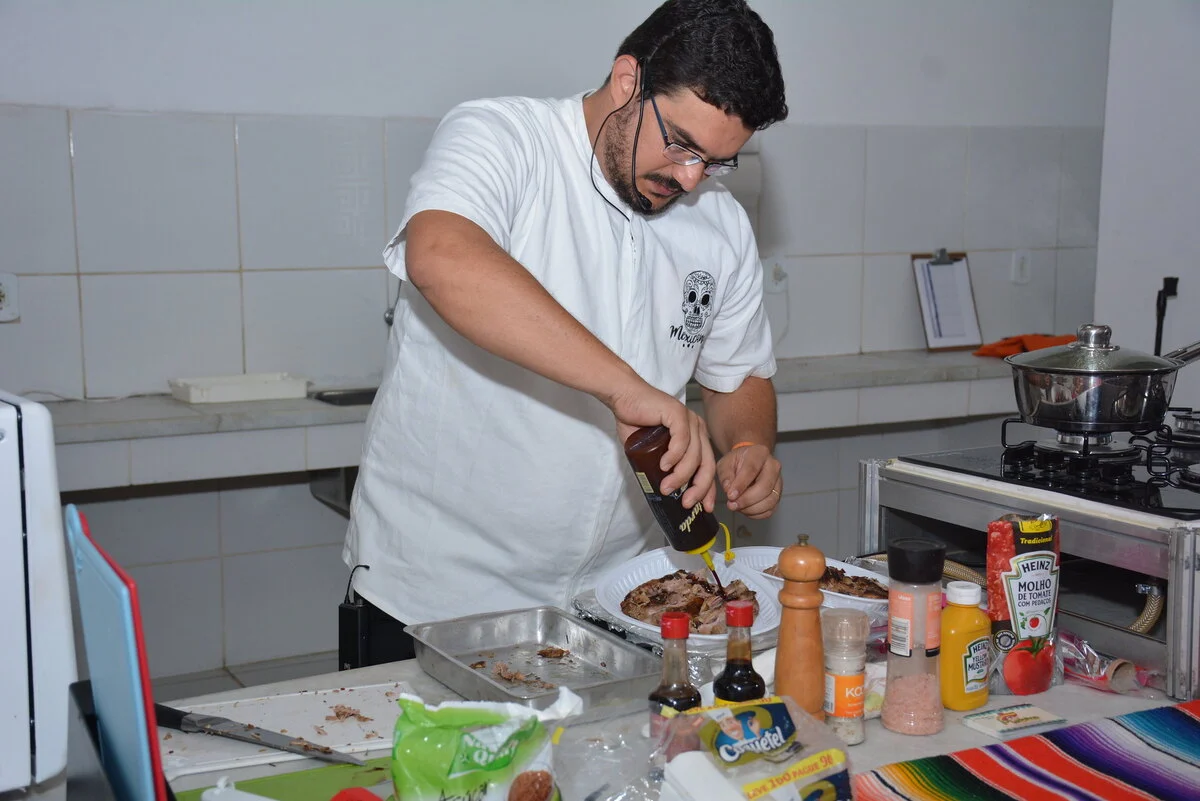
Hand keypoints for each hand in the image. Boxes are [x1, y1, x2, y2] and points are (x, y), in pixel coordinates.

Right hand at [606, 383, 716, 512]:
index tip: (704, 507)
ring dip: (681, 475)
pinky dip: (674, 456)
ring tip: (667, 487)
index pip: (707, 466)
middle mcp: (697, 428)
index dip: (707, 488)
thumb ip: (660, 467)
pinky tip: (665, 466)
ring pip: (694, 455)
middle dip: (699, 487)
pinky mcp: (678, 413)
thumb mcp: (651, 451)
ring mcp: (690, 420)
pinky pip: (682, 440)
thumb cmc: (635, 422)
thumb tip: (663, 491)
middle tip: (686, 503)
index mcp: (695, 437)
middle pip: (707, 463)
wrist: (623, 397)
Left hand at [718, 443, 780, 518]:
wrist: (748, 462)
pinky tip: (744, 510)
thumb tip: (729, 490)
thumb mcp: (725, 463)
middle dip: (746, 500)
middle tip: (731, 505)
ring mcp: (779, 482)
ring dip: (751, 509)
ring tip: (736, 507)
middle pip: (765, 487)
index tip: (730, 496)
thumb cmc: (736, 462)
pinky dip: (756, 514)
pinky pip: (770, 509)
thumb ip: (726, 475)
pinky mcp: (778, 495)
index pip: (752, 469)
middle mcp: (774, 466)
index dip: (741, 484)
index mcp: (760, 453)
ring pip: (770, 501)